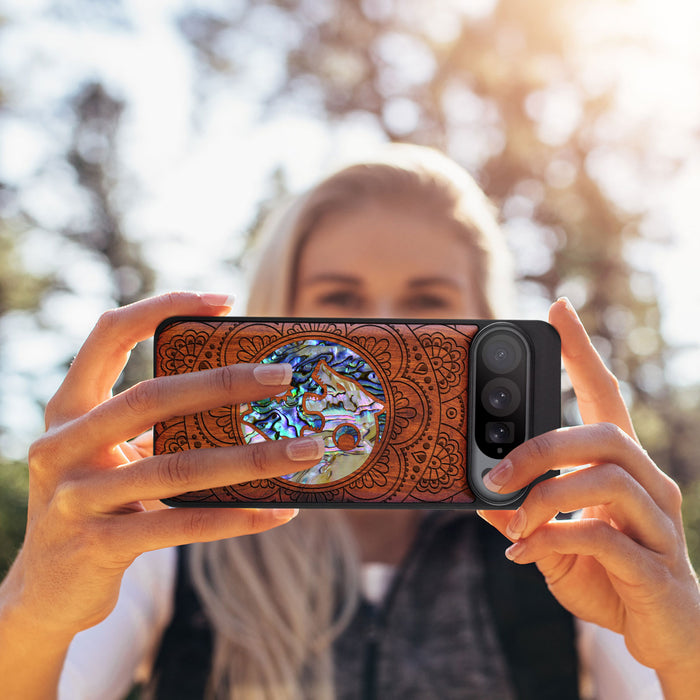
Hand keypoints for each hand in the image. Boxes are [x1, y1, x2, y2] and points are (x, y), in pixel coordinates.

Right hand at [2, 292, 322, 639]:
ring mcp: (76, 497)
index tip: (224, 300)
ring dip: (251, 459)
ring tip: (305, 450)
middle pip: (151, 397)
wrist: (46, 590)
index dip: (162, 307)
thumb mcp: (113, 455)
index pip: (108, 335)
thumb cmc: (98, 504)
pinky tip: (279, 511)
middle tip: (284, 375)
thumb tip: (248, 400)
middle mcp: (63, 445)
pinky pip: (182, 524)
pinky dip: (236, 517)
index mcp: (69, 409)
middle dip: (224, 383)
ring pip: (176, 468)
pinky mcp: (98, 546)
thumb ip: (157, 427)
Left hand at [478, 298, 699, 692]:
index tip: (558, 309)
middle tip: (495, 472)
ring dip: (545, 497)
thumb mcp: (553, 539)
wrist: (663, 634)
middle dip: (541, 447)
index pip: (605, 395)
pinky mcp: (657, 566)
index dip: (582, 352)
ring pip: (607, 479)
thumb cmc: (609, 576)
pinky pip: (604, 538)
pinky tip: (525, 554)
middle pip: (604, 434)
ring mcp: (659, 523)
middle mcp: (649, 484)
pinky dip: (553, 540)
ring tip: (512, 522)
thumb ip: (522, 515)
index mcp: (622, 468)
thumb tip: (480, 495)